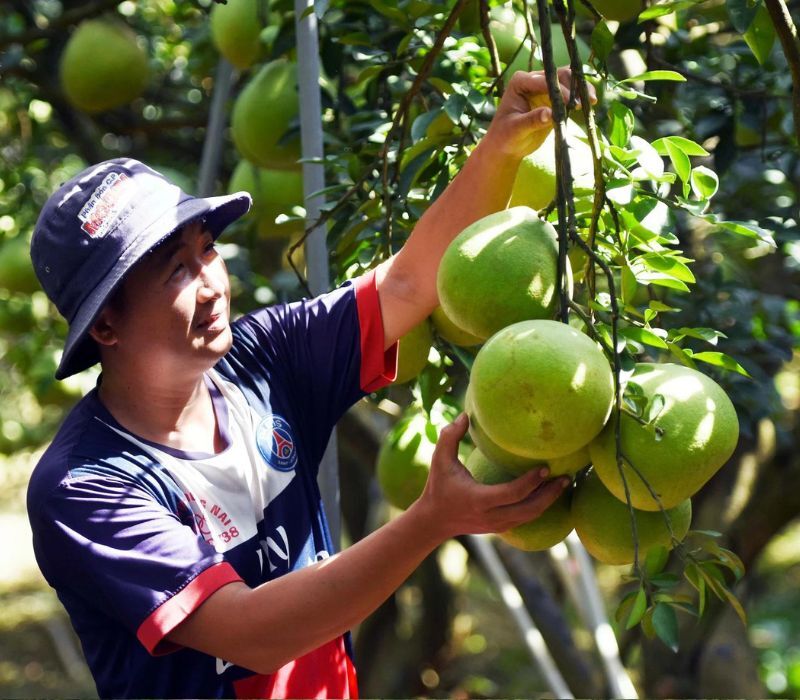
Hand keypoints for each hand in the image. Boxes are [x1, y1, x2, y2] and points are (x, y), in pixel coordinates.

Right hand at [413, 413, 569, 540]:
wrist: (434, 521)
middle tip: (565, 477)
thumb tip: (465, 415)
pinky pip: (526, 518)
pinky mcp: (501, 528)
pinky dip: (539, 506)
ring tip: (563, 483)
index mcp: (479, 499)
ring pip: (531, 516)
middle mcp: (491, 516)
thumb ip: (450, 437)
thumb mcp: (439, 460)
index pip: (513, 493)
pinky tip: (548, 492)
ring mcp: (497, 526)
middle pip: (530, 509)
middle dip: (550, 494)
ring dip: (548, 501)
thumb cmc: (438, 486)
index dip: (532, 481)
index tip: (545, 467)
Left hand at [483, 67, 596, 159]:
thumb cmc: (505, 136)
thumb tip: (550, 114)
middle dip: (573, 86)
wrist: (507, 146)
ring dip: (581, 89)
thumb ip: (532, 120)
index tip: (571, 103)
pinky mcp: (554, 99)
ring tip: (592, 100)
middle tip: (585, 101)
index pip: (544, 81)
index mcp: (520, 81)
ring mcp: (545, 88)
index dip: (559, 90)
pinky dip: (581, 97)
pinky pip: (571, 93)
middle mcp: (533, 80)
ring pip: (568, 81)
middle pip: (558, 76)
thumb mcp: (516, 129)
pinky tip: (591, 103)